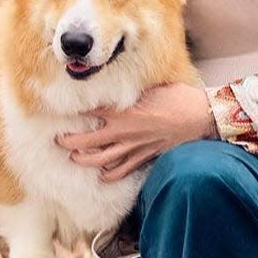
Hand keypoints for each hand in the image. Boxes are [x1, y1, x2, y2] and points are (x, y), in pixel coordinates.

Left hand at [56, 83, 214, 182]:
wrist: (200, 117)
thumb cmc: (179, 98)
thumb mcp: (153, 86)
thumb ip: (133, 88)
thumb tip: (120, 83)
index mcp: (124, 110)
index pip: (92, 110)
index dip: (75, 110)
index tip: (62, 108)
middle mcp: (124, 131)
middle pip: (87, 140)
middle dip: (69, 141)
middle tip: (58, 140)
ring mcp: (133, 147)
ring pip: (101, 159)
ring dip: (84, 159)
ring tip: (74, 157)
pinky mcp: (144, 156)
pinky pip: (122, 169)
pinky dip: (111, 174)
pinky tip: (103, 174)